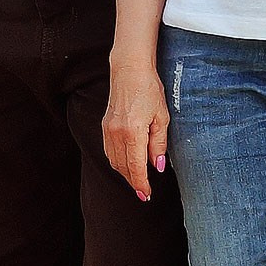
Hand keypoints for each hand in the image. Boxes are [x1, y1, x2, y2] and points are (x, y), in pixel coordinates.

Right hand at [103, 48, 169, 201]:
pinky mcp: (104, 126)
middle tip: (144, 192)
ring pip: (114, 161)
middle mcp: (116, 134)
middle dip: (133, 181)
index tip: (146, 195)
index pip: (136, 167)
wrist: (129, 70)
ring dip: (125, 173)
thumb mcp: (161, 117)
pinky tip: (127, 163)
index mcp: (132, 132)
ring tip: (137, 180)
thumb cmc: (149, 90)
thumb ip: (158, 144)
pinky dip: (118, 161)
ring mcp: (108, 130)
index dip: (141, 184)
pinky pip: (109, 151)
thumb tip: (158, 166)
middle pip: (123, 167)